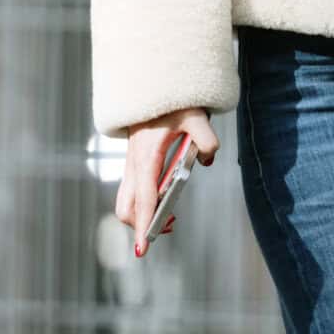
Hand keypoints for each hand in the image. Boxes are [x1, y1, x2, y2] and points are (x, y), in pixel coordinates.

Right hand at [116, 107, 218, 255]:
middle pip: (127, 208)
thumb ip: (207, 142)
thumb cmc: (176, 102)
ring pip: (126, 201)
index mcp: (146, 156)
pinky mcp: (134, 163)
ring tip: (171, 216)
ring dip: (142, 215)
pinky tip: (165, 196)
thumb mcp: (197, 118)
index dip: (144, 225)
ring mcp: (131, 164)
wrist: (155, 84)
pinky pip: (132, 191)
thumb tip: (207, 161)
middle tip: (170, 225)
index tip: (143, 249)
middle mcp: (134, 164)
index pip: (145, 199)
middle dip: (141, 225)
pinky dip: (143, 203)